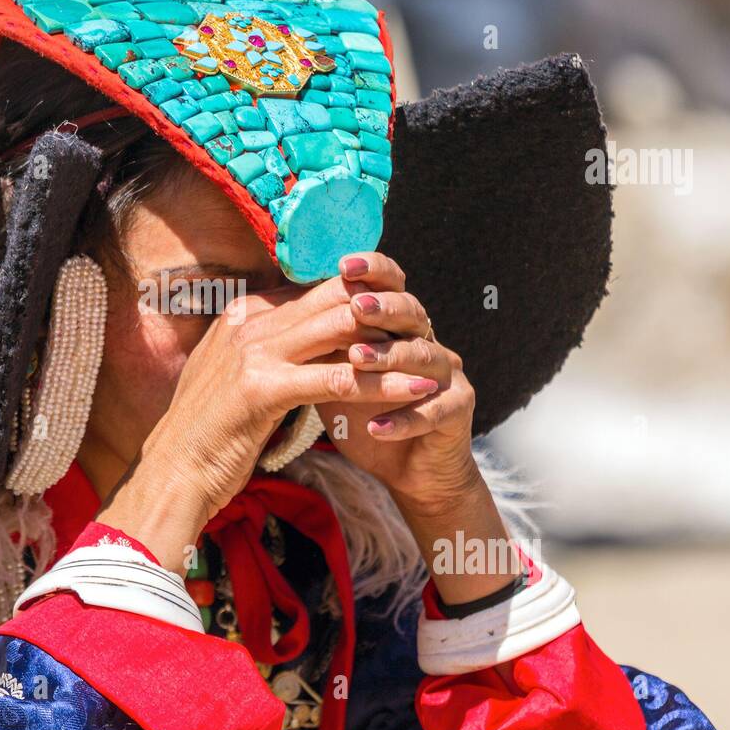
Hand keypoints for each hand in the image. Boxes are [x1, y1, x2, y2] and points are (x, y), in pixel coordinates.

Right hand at [97, 269, 438, 570]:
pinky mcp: (263, 389)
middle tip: (424, 325)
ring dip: (392, 345)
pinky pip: (338, 379)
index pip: (314, 289)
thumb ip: (266, 349)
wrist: (173, 474)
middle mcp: (247, 323)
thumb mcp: (235, 377)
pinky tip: (415, 391)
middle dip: (383, 310)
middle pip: (333, 299)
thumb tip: (305, 335)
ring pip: (343, 332)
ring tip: (431, 358)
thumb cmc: (208, 434)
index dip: (360, 296)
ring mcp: (253, 352)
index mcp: (241, 314)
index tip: (396, 312)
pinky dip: (382, 383)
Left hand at [311, 253, 483, 515]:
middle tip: (356, 305)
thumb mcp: (335, 375)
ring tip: (356, 360)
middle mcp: (427, 341)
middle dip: (383, 307)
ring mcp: (448, 375)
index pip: (390, 286)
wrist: (406, 467)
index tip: (342, 263)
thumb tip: (270, 310)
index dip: (372, 272)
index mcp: (398, 327)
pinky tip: (376, 426)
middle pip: (411, 313)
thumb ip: (318, 344)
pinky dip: (404, 419)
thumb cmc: (365, 416)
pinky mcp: (459, 410)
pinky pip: (435, 411)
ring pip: (423, 357)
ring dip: (388, 358)